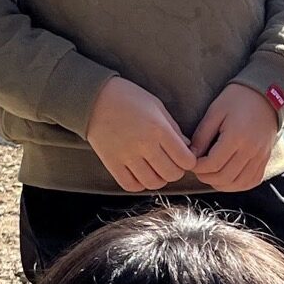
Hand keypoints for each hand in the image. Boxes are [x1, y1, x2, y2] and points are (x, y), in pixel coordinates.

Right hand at [84, 76, 196, 191]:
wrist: (94, 98)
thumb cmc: (128, 98)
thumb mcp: (156, 106)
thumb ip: (173, 128)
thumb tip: (186, 146)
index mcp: (159, 128)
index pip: (185, 160)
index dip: (189, 161)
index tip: (184, 157)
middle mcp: (144, 144)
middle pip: (172, 174)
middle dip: (176, 171)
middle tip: (171, 164)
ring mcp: (127, 156)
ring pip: (153, 183)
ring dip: (158, 179)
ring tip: (155, 169)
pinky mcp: (112, 163)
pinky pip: (130, 185)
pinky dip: (139, 184)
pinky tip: (140, 174)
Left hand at [189, 83, 279, 192]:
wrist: (267, 95)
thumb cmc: (237, 100)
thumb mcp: (215, 111)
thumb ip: (202, 135)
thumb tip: (191, 157)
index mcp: (236, 137)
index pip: (212, 164)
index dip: (198, 167)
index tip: (191, 162)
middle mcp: (250, 150)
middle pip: (224, 177)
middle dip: (206, 177)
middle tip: (198, 169)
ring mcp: (260, 157)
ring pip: (237, 184)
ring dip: (220, 184)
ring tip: (211, 175)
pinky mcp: (265, 159)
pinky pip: (251, 181)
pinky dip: (237, 185)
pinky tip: (227, 178)